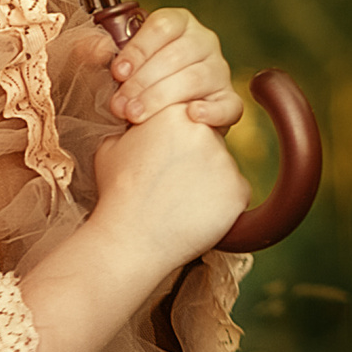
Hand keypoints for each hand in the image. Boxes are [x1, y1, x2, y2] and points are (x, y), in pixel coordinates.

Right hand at [90, 100, 249, 268]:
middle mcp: (204, 130)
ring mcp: (224, 160)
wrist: (130, 238)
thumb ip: (134, 130)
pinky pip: (233, 194)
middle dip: (194, 161)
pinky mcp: (238, 190)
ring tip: (179, 204)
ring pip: (221, 169)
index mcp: (173, 113)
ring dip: (207, 183)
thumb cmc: (117, 194)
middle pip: (208, 142)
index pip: (187, 121)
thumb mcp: (112, 147)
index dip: (175, 146)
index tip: (163, 166)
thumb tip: (140, 128)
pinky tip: (195, 217)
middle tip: (171, 186)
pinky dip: (219, 206)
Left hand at [96, 7, 245, 131]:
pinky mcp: (228, 101)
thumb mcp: (113, 65)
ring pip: (196, 78)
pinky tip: (190, 116)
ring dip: (161, 98)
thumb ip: (96, 51)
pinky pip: (227, 105)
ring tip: (135, 116)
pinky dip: (211, 111)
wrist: (158, 119)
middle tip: (119, 104)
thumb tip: (94, 47)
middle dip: (143, 81)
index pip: (163, 25)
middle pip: (177, 54)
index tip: (117, 72)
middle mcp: (203, 42)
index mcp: (178, 24)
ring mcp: (219, 71)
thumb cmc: (136, 83)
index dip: (138, 48)